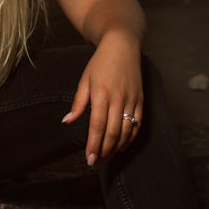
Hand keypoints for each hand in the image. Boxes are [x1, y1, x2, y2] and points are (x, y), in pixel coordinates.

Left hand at [62, 30, 142, 163]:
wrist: (122, 45)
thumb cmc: (100, 62)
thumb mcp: (84, 79)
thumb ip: (78, 102)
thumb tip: (67, 121)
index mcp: (101, 93)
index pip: (98, 126)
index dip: (94, 145)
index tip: (90, 159)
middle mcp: (118, 98)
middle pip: (112, 133)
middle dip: (104, 151)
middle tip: (96, 163)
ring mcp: (132, 100)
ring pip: (126, 131)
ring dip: (116, 147)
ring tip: (107, 157)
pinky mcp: (141, 100)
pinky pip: (137, 124)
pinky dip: (130, 138)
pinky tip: (121, 146)